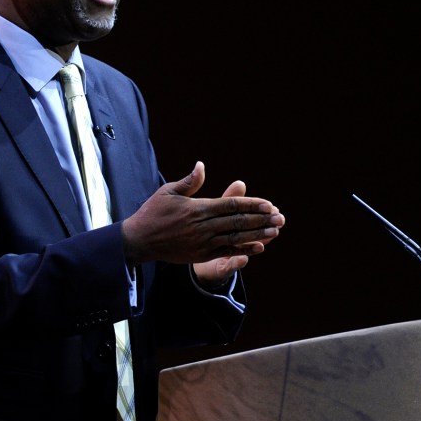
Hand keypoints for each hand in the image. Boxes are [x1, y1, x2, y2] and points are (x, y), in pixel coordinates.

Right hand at [121, 162, 284, 266]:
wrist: (139, 241)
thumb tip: (201, 165)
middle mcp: (203, 226)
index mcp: (198, 208)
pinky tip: (259, 247)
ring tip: (276, 230)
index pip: (231, 205)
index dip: (251, 205)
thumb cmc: (153, 213)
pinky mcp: (201, 254)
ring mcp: (203, 242)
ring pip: (236, 236)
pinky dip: (244, 249)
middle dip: (261, 219)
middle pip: (238, 221)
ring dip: (258, 234)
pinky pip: (227, 251)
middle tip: (280, 217)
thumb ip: (189, 182)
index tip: (268, 204)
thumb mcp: (168, 192)